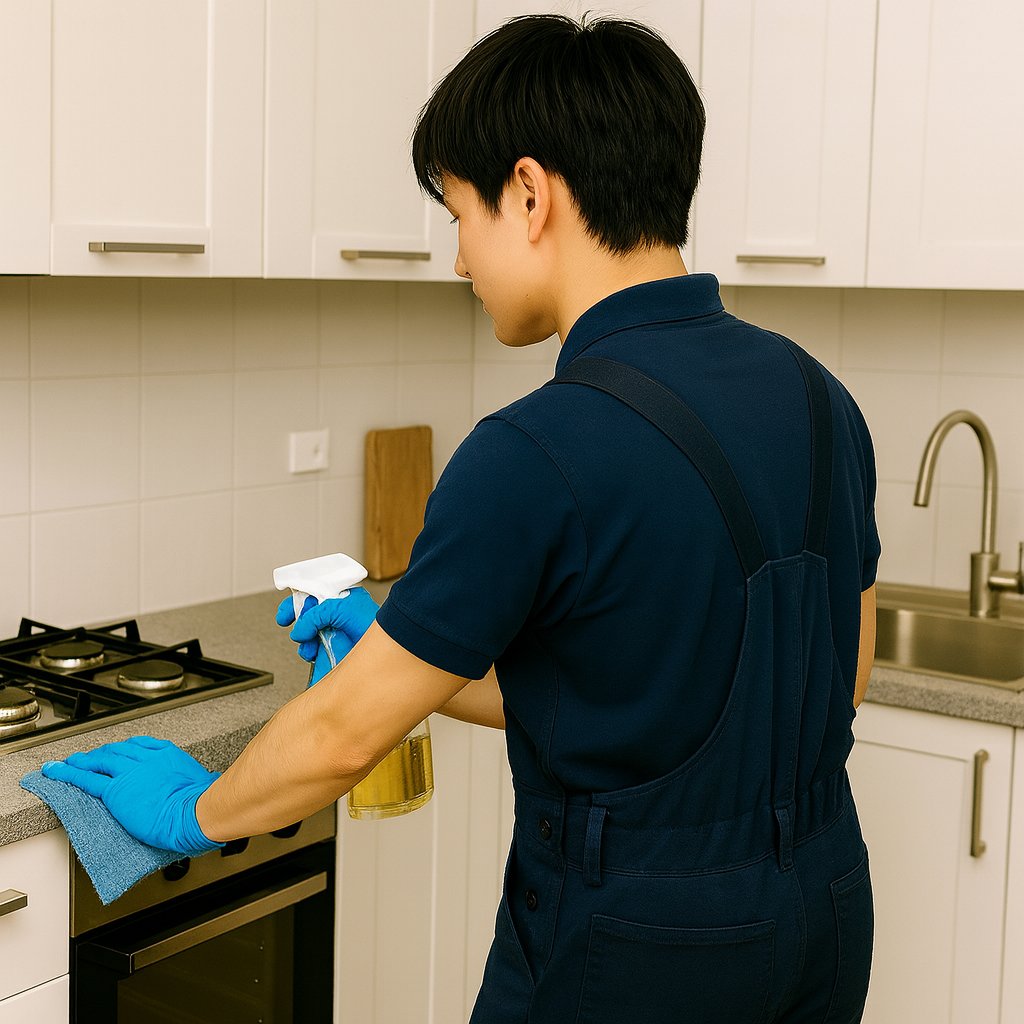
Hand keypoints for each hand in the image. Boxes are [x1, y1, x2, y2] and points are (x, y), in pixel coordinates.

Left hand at [41, 736, 223, 855]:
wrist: (193, 812)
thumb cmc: (202, 802)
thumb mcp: (205, 782)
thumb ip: (204, 779)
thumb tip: (212, 778)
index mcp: (167, 755)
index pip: (141, 745)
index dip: (126, 748)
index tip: (119, 750)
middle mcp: (146, 759)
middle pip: (118, 750)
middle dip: (102, 752)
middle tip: (89, 756)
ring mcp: (129, 773)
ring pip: (100, 761)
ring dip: (81, 760)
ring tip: (68, 762)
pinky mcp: (115, 791)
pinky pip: (87, 779)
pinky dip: (68, 773)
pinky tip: (57, 771)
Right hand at [277, 587, 378, 685]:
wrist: (386, 653)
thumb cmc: (373, 626)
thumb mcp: (342, 609)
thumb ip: (316, 614)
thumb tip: (299, 629)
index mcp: (342, 598)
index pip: (314, 593)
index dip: (297, 600)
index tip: (286, 611)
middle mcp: (337, 614)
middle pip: (307, 613)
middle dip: (296, 618)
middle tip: (286, 621)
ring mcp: (335, 632)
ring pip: (307, 632)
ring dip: (302, 638)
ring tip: (308, 643)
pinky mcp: (333, 649)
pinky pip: (313, 649)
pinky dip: (307, 651)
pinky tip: (312, 653)